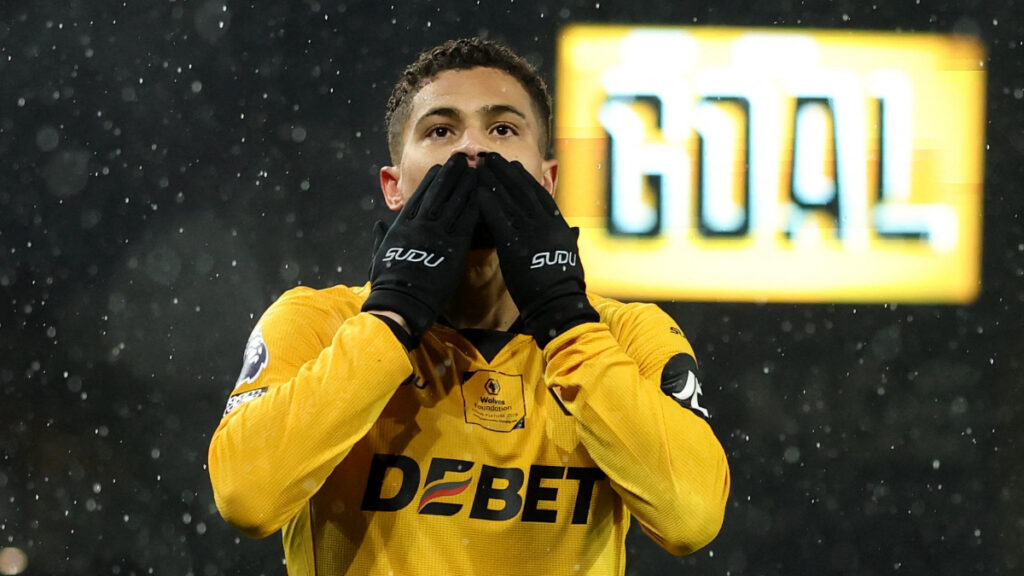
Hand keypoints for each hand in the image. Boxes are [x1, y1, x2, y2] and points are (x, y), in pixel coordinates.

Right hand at [363, 154, 478, 345]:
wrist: (400, 302)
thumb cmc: (387, 283)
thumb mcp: (379, 255)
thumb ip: (380, 237)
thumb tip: (379, 225)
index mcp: (402, 226)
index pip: (419, 197)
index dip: (431, 181)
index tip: (439, 168)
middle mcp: (420, 225)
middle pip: (438, 193)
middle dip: (450, 174)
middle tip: (461, 159)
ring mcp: (437, 235)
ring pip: (454, 203)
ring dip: (466, 185)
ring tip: (475, 171)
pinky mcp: (453, 249)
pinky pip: (466, 223)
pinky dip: (474, 207)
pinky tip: (482, 196)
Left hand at [477, 153, 597, 347]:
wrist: (558, 303)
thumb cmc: (564, 286)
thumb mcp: (571, 257)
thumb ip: (569, 240)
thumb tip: (574, 230)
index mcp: (559, 227)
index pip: (540, 196)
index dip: (525, 180)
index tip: (514, 167)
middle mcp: (545, 224)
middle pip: (523, 191)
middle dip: (506, 172)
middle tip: (492, 158)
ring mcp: (531, 233)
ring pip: (510, 200)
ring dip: (494, 181)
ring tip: (482, 167)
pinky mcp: (515, 245)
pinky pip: (499, 219)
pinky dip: (488, 203)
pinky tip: (477, 191)